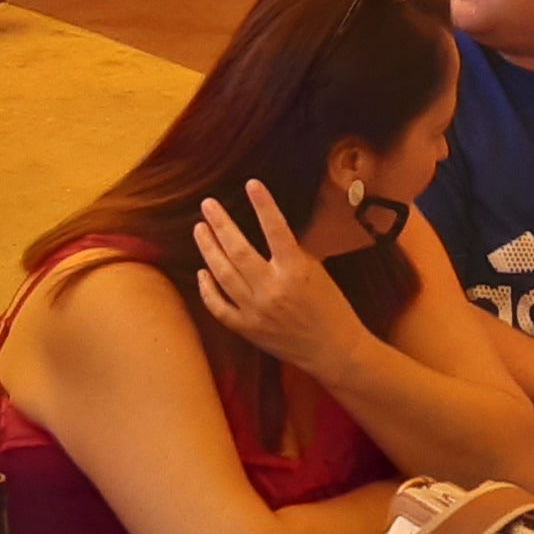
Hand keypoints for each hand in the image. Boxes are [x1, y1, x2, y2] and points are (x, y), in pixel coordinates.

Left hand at [191, 179, 367, 375]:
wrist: (333, 350)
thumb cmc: (332, 308)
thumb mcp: (318, 272)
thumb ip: (292, 253)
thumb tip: (267, 230)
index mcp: (296, 271)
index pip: (276, 230)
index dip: (263, 204)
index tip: (251, 183)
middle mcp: (273, 289)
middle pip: (238, 251)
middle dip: (221, 224)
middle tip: (208, 205)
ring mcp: (256, 311)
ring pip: (223, 275)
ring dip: (208, 250)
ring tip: (200, 229)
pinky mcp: (247, 329)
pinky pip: (219, 307)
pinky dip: (208, 289)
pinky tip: (203, 272)